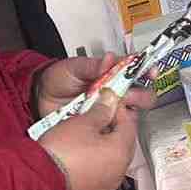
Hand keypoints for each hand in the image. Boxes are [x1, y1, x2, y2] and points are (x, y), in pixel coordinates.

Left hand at [33, 54, 157, 118]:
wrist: (39, 98)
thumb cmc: (59, 78)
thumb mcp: (73, 67)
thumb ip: (92, 65)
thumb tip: (110, 59)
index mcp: (112, 74)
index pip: (135, 71)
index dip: (147, 71)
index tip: (151, 71)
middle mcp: (115, 93)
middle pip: (140, 95)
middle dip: (141, 95)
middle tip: (129, 96)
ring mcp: (109, 111)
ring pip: (131, 114)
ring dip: (127, 112)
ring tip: (113, 110)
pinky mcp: (101, 127)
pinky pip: (115, 131)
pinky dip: (115, 128)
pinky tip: (107, 124)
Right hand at [38, 100, 139, 189]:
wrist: (39, 180)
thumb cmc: (60, 154)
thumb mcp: (83, 122)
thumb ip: (101, 110)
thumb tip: (109, 103)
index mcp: (121, 151)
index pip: (129, 123)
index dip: (118, 109)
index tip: (108, 102)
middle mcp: (118, 171)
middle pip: (122, 143)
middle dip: (111, 128)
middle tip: (96, 116)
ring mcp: (106, 185)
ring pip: (111, 160)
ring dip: (102, 146)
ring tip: (84, 135)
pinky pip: (99, 173)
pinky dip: (94, 163)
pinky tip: (79, 154)